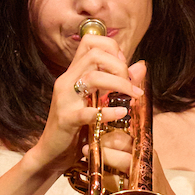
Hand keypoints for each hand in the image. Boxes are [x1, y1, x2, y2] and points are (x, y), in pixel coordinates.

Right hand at [29, 32, 142, 174]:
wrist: (52, 152)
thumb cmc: (76, 126)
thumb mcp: (98, 100)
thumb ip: (118, 82)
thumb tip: (141, 66)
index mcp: (73, 74)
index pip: (90, 42)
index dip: (112, 48)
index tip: (123, 65)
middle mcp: (66, 81)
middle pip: (94, 54)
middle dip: (119, 65)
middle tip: (130, 85)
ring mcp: (65, 99)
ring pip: (92, 76)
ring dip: (119, 84)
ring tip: (132, 97)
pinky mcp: (66, 119)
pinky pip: (88, 112)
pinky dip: (108, 112)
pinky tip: (121, 113)